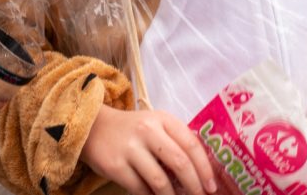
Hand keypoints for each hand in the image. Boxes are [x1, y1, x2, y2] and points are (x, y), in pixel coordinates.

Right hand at [80, 105, 216, 194]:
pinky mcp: (115, 166)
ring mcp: (130, 148)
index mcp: (163, 119)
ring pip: (161, 181)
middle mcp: (148, 130)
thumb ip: (176, 142)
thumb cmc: (132, 131)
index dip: (205, 168)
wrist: (94, 128)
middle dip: (194, 186)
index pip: (191, 144)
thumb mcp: (155, 126)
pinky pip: (141, 190)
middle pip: (180, 163)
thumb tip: (201, 175)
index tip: (212, 186)